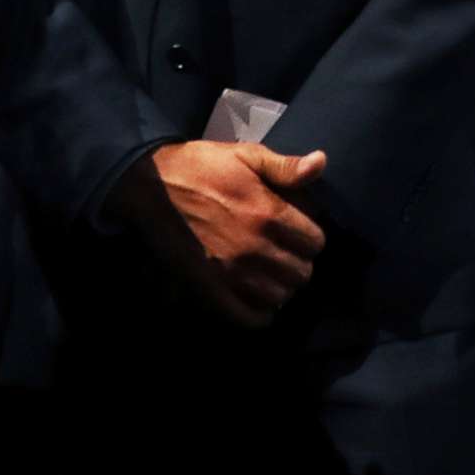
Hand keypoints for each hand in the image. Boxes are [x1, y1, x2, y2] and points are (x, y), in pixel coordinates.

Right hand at [121, 141, 328, 326]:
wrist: (153, 187)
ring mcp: (232, 273)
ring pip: (280, 296)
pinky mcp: (210, 289)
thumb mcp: (247, 156)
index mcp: (269, 214)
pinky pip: (248, 318)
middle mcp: (256, 248)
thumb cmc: (203, 167)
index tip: (299, 232)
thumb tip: (322, 163)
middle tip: (287, 253)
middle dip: (299, 262)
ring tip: (272, 273)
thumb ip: (286, 166)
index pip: (315, 242)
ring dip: (281, 286)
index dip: (311, 237)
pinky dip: (259, 313)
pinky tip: (257, 298)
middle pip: (302, 273)